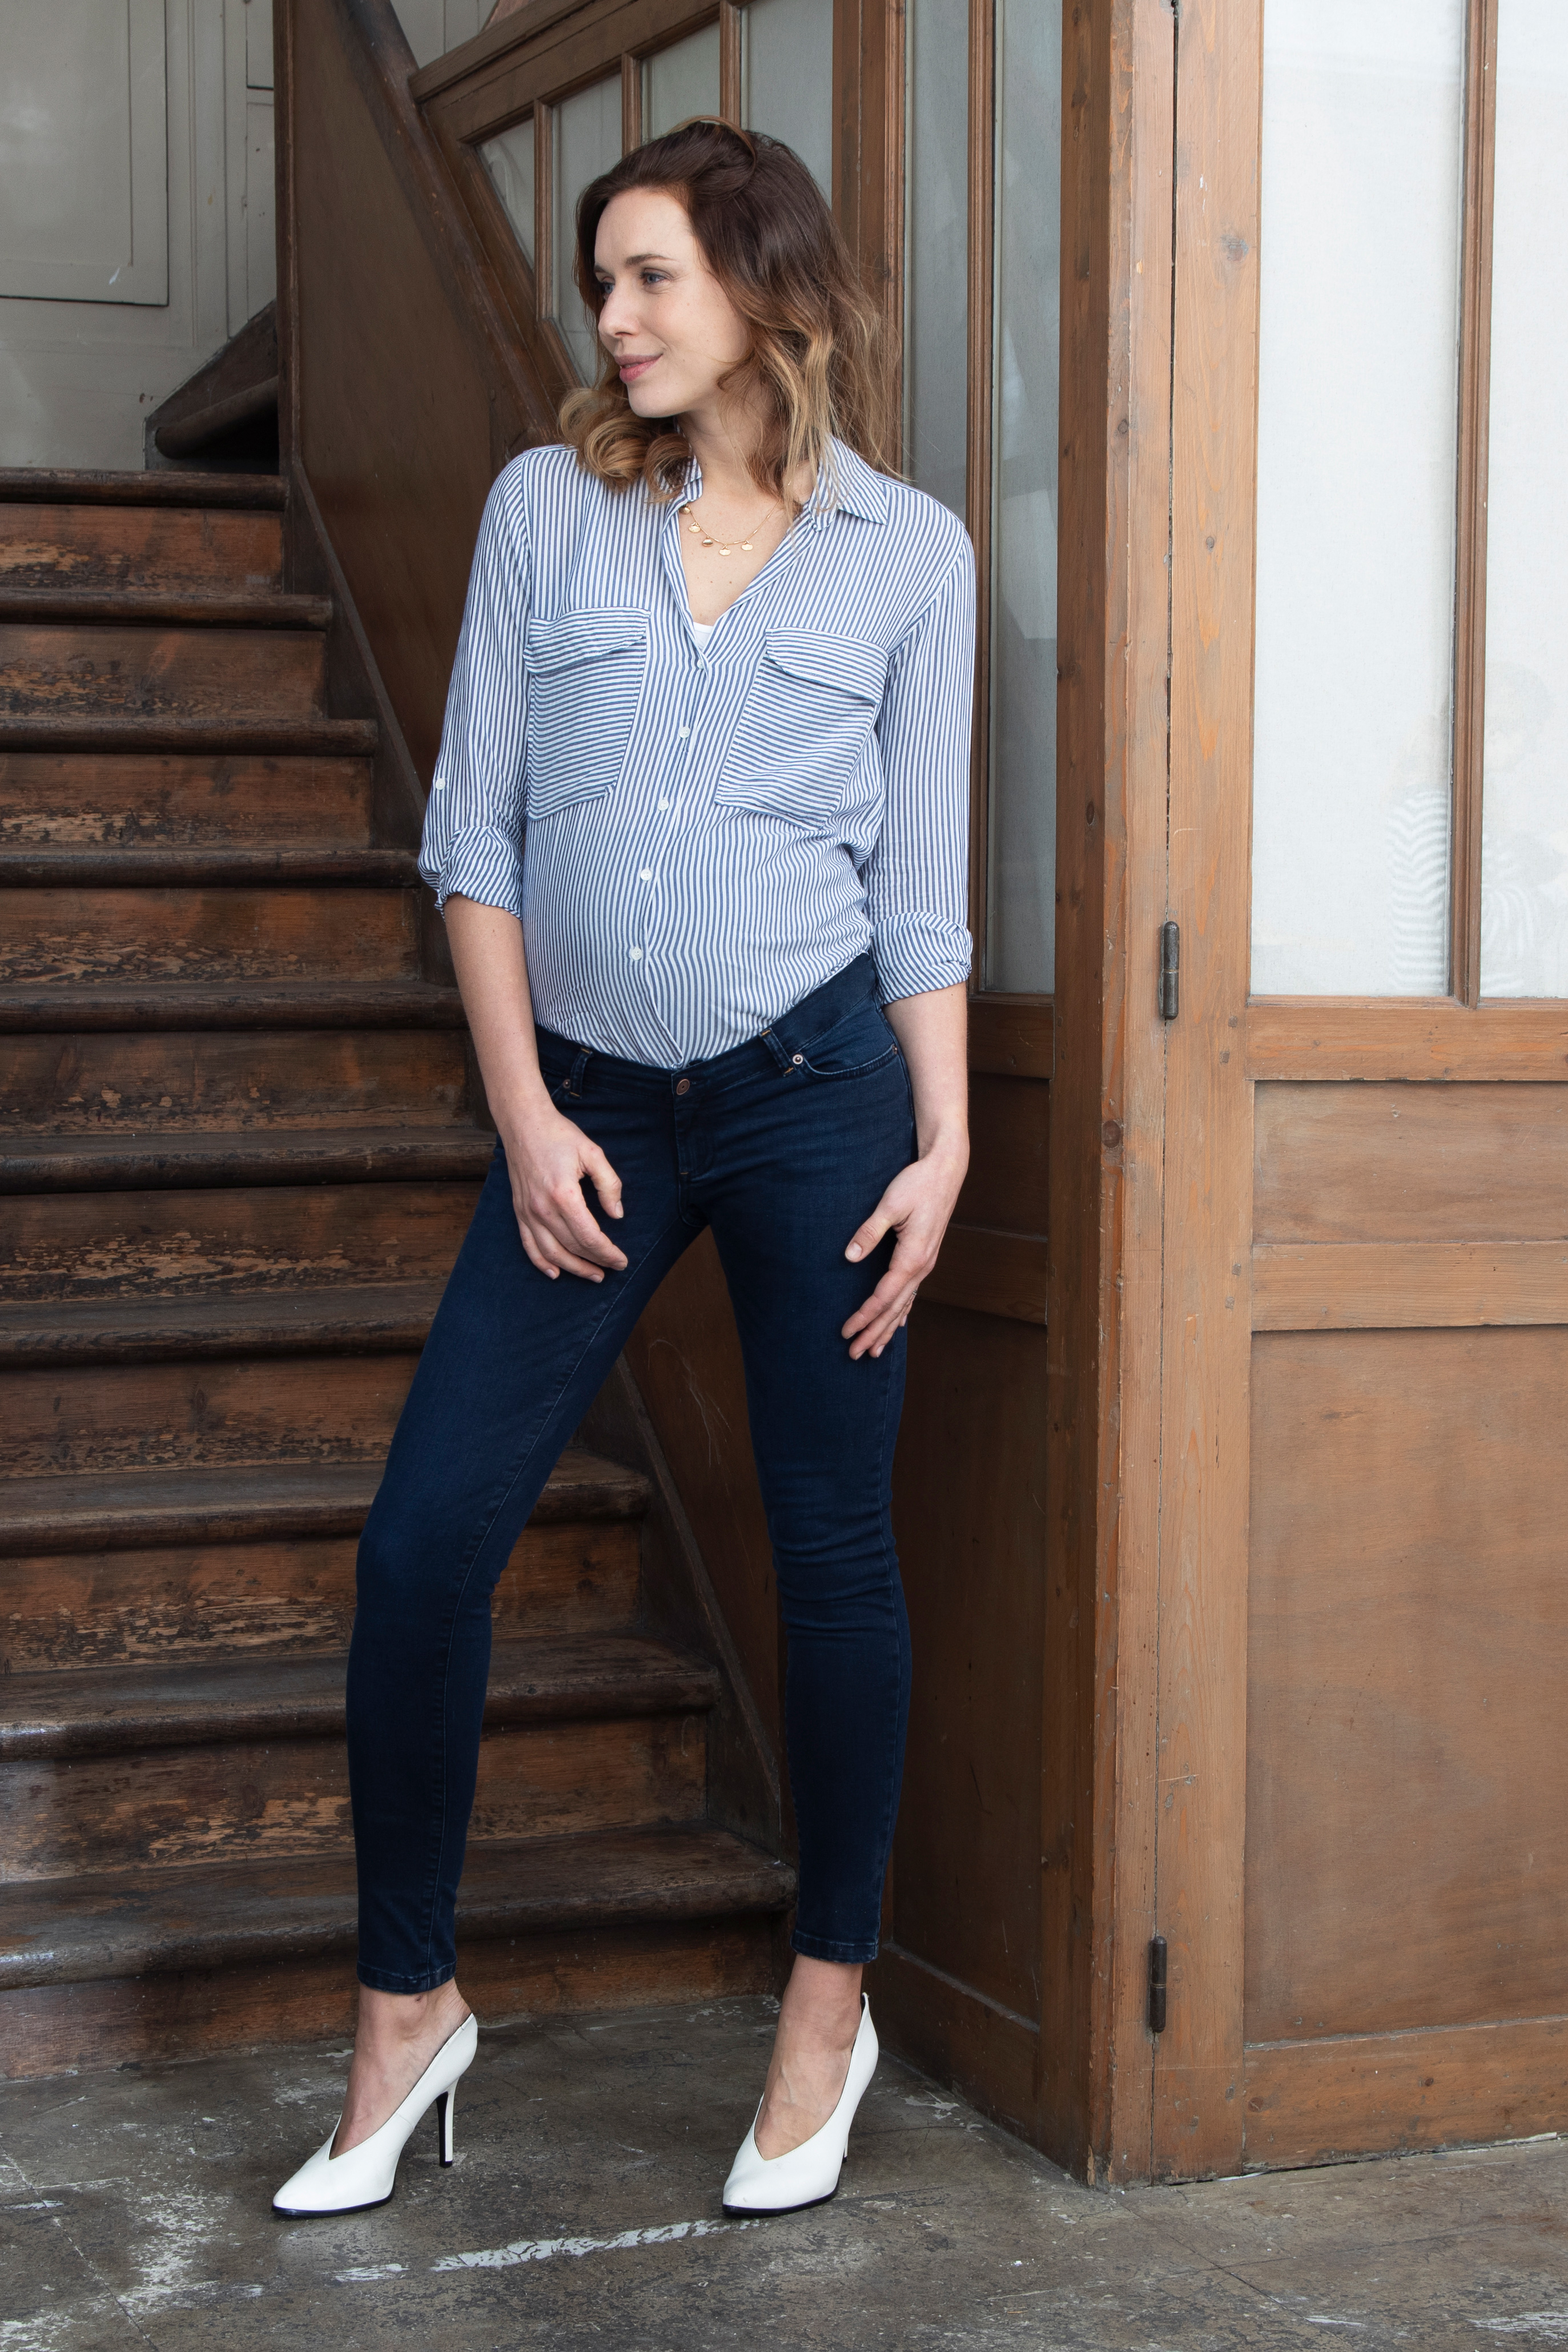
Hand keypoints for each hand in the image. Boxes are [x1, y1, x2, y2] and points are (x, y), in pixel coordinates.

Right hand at [500, 1100, 627, 1281]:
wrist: (524, 1124)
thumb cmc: (560, 1136)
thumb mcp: (593, 1154)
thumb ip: (609, 1185)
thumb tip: (617, 1215)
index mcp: (564, 1195)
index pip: (589, 1236)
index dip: (607, 1252)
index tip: (621, 1260)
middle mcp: (543, 1208)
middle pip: (573, 1247)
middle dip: (596, 1261)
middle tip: (613, 1268)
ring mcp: (528, 1212)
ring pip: (551, 1252)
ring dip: (573, 1268)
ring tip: (592, 1275)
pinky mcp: (519, 1211)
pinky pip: (528, 1245)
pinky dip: (541, 1262)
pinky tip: (555, 1273)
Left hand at [840, 1142, 966, 1359]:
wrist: (946, 1172)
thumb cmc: (918, 1184)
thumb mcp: (890, 1205)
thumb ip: (869, 1232)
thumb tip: (849, 1257)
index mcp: (913, 1257)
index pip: (884, 1297)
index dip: (864, 1317)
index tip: (846, 1332)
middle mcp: (922, 1267)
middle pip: (895, 1309)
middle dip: (874, 1333)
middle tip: (854, 1355)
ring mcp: (926, 1265)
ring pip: (904, 1305)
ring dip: (887, 1328)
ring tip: (873, 1351)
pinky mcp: (925, 1258)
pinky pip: (912, 1293)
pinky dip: (902, 1313)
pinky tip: (898, 1324)